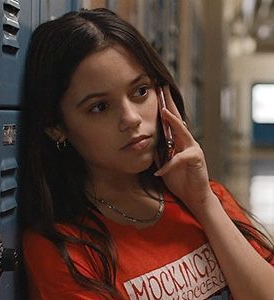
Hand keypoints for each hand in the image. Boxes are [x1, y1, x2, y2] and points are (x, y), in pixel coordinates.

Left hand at [154, 86, 214, 215]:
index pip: (170, 121)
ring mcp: (193, 149)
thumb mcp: (165, 163)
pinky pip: (179, 159)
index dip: (164, 107)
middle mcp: (187, 141)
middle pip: (178, 119)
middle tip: (164, 87)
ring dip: (173, 122)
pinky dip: (169, 165)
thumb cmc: (180, 179)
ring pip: (183, 132)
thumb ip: (160, 152)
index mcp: (179, 141)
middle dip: (170, 103)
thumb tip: (148, 142)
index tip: (157, 93)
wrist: (194, 196)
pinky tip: (160, 169)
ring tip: (165, 111)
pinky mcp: (196, 160)